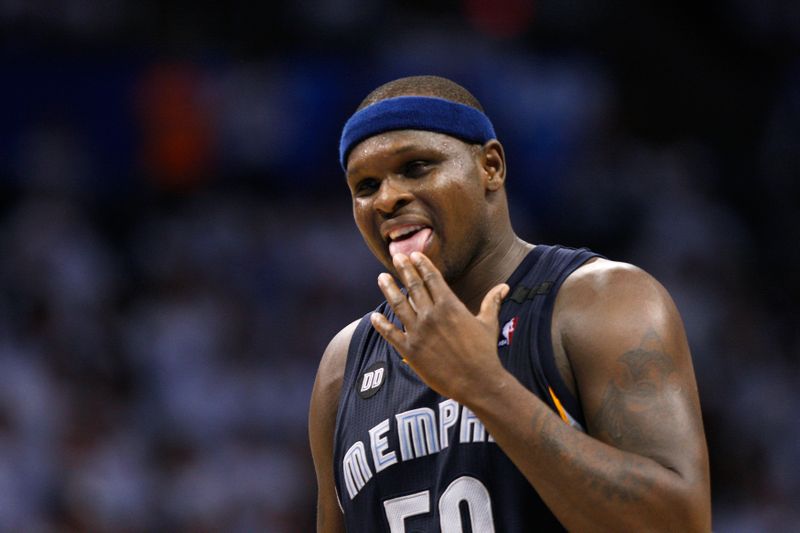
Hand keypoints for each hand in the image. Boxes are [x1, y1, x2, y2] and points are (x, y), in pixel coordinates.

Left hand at [370, 251, 510, 402]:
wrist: (477, 382)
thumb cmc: (484, 352)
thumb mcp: (488, 324)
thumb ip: (491, 302)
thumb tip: (504, 287)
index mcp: (450, 305)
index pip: (432, 278)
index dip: (422, 265)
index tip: (414, 255)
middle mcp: (431, 315)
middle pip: (414, 287)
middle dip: (404, 270)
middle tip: (396, 257)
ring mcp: (418, 332)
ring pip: (399, 305)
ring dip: (389, 290)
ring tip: (381, 278)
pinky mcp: (410, 350)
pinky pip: (391, 334)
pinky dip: (381, 325)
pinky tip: (374, 317)